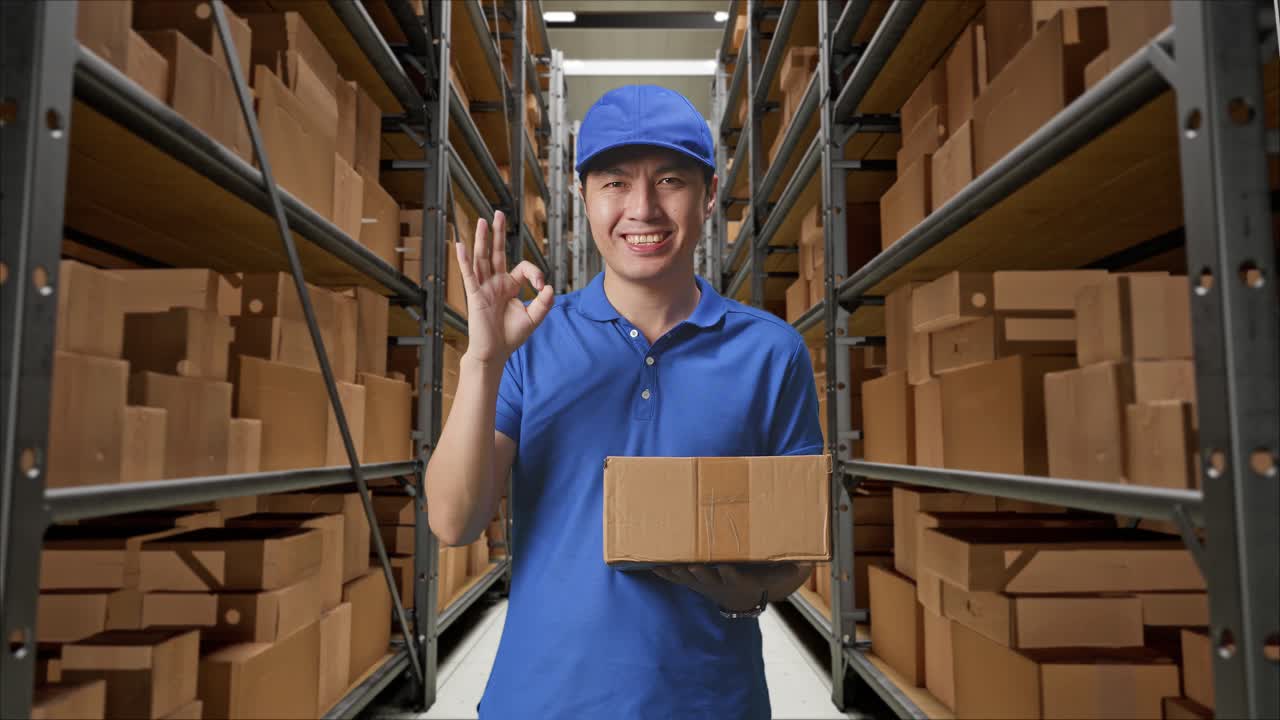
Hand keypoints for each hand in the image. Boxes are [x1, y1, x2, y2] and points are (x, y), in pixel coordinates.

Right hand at [457, 210, 554, 363]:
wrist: (495, 353)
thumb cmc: (511, 336)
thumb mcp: (533, 318)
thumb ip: (544, 303)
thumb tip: (550, 287)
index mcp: (509, 286)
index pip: (522, 267)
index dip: (535, 272)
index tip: (541, 286)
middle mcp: (495, 283)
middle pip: (496, 253)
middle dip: (498, 233)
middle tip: (499, 213)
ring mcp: (484, 288)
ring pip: (482, 259)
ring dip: (482, 240)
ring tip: (482, 221)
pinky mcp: (475, 296)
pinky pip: (469, 275)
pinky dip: (464, 260)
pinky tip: (460, 245)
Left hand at [653, 563, 812, 611]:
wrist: (743, 598)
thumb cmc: (761, 580)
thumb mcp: (779, 577)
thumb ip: (792, 570)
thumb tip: (807, 562)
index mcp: (739, 580)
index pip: (735, 577)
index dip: (730, 573)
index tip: (726, 567)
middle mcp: (720, 584)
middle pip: (708, 578)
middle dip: (698, 571)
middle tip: (691, 565)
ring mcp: (705, 584)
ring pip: (689, 578)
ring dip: (677, 572)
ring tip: (663, 563)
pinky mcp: (694, 582)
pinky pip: (677, 578)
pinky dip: (666, 572)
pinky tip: (652, 565)